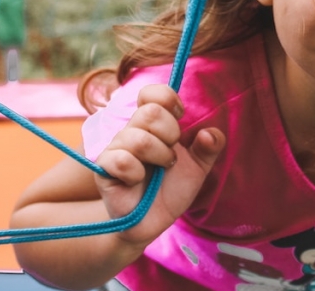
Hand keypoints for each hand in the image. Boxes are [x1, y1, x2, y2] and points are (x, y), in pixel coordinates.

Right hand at [94, 83, 224, 248]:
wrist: (154, 222)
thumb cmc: (171, 190)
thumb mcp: (198, 168)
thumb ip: (209, 147)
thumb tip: (210, 133)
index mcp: (151, 125)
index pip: (151, 93)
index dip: (168, 99)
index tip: (180, 116)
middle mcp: (131, 131)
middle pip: (150, 112)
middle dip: (171, 133)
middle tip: (172, 155)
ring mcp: (115, 149)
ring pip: (137, 137)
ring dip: (159, 156)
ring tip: (162, 169)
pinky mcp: (104, 170)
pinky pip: (120, 159)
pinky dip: (136, 171)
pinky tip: (138, 180)